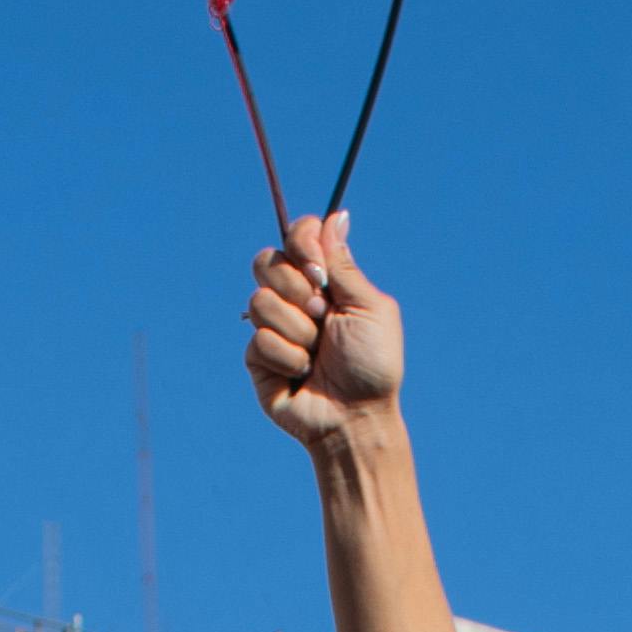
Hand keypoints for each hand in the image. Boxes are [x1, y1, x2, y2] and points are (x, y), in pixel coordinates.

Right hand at [244, 213, 402, 455]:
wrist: (356, 417)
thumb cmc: (372, 365)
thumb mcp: (369, 308)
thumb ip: (345, 265)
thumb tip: (337, 215)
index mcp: (324, 280)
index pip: (297, 235)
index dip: (301, 243)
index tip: (318, 271)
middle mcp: (295, 297)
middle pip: (267, 260)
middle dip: (298, 291)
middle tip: (323, 318)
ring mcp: (274, 326)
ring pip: (260, 301)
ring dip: (297, 331)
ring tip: (317, 354)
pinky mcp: (258, 357)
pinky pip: (259, 340)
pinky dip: (289, 358)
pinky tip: (303, 374)